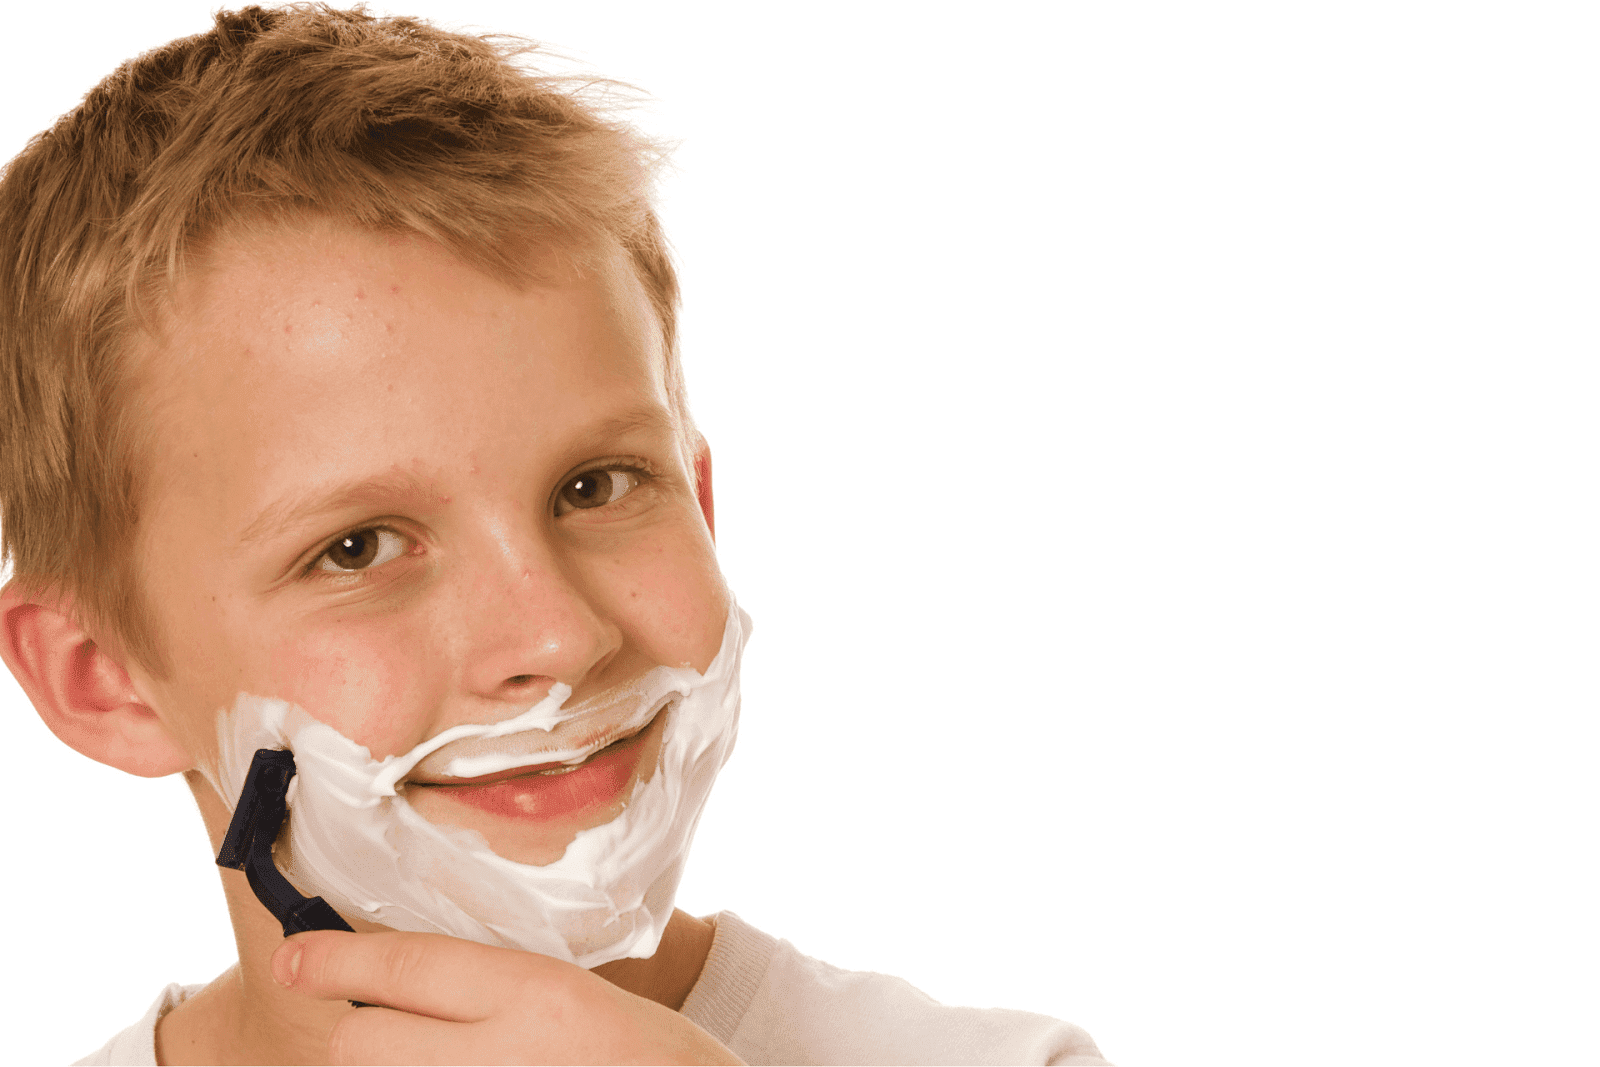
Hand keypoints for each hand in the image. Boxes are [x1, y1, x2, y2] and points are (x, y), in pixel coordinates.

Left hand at [271, 929, 743, 1064]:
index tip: (291, 956)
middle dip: (357, 1034)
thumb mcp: (590, 1003)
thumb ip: (507, 995)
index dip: (334, 960)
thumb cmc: (663, 1063)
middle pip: (362, 1045)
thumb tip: (413, 984)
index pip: (407, 966)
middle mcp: (505, 1059)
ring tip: (445, 1060)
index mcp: (540, 998)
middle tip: (383, 1031)